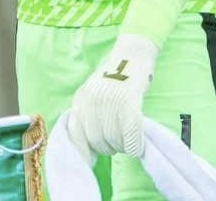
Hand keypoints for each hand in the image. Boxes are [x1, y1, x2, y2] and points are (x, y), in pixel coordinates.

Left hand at [66, 33, 158, 156]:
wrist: (133, 52)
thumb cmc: (116, 76)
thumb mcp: (93, 94)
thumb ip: (88, 116)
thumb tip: (88, 151)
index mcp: (80, 101)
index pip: (76, 138)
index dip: (84, 154)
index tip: (91, 163)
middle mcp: (91, 103)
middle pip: (98, 143)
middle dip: (110, 146)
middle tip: (120, 139)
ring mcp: (110, 103)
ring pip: (115, 142)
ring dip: (124, 145)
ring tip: (130, 135)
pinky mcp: (129, 104)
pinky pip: (131, 138)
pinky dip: (136, 145)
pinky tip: (139, 144)